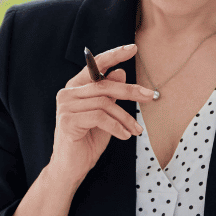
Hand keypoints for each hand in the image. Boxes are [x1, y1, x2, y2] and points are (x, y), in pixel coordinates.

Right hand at [49, 44, 155, 182]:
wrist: (71, 168)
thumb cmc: (88, 141)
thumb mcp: (106, 115)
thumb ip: (111, 95)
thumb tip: (121, 72)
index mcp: (76, 87)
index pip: (95, 65)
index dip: (114, 55)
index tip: (133, 48)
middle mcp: (68, 93)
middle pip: (104, 85)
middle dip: (130, 91)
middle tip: (150, 95)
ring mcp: (66, 106)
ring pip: (105, 102)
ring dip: (125, 117)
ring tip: (136, 130)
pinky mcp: (68, 120)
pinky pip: (100, 117)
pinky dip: (117, 126)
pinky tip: (125, 136)